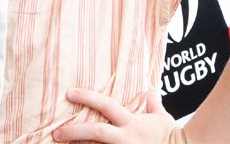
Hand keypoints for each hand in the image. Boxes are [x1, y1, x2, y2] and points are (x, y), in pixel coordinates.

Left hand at [52, 88, 186, 143]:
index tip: (69, 93)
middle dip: (73, 132)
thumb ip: (153, 105)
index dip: (87, 97)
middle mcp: (126, 139)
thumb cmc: (173, 137)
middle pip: (96, 132)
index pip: (105, 105)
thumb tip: (151, 91)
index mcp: (132, 123)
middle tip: (55, 134)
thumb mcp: (163, 118)